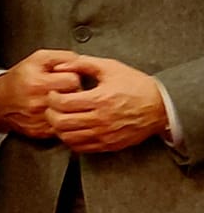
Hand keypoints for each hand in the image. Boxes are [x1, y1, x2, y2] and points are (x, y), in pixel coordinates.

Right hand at [0, 50, 80, 140]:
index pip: (73, 80)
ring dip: (67, 106)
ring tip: (58, 99)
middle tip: (62, 88)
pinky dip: (61, 118)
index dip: (71, 76)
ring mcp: (39, 120)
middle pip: (73, 97)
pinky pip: (62, 126)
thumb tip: (80, 61)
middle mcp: (37, 104)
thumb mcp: (38, 59)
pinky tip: (53, 110)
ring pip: (69, 113)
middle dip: (71, 91)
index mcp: (37, 83)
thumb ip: (62, 56)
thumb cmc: (19, 78)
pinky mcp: (40, 131)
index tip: (65, 77)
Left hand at [47, 55, 168, 152]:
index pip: (63, 103)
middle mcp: (101, 119)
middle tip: (52, 108)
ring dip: (59, 128)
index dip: (52, 98)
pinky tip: (72, 130)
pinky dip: (71, 140)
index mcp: (100, 99)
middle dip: (51, 114)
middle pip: (62, 122)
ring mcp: (104, 134)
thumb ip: (84, 64)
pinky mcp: (109, 144)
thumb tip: (61, 65)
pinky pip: (81, 148)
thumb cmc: (137, 86)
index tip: (53, 94)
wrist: (161, 106)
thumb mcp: (111, 68)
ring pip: (68, 137)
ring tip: (61, 119)